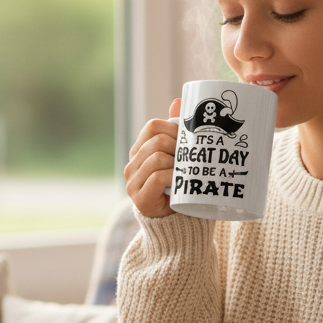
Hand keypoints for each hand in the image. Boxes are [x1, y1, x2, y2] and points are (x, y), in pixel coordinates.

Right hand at [124, 99, 180, 217]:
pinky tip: (181, 182)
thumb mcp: (179, 157)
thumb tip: (178, 101)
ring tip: (187, 171)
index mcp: (140, 150)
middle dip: (178, 147)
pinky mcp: (140, 197)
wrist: (176, 221)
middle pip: (156, 141)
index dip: (173, 128)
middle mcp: (132, 164)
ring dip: (177, 163)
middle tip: (190, 158)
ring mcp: (133, 181)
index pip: (153, 126)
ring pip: (157, 158)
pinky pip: (158, 177)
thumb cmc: (180, 186)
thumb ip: (177, 131)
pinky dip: (173, 177)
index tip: (188, 140)